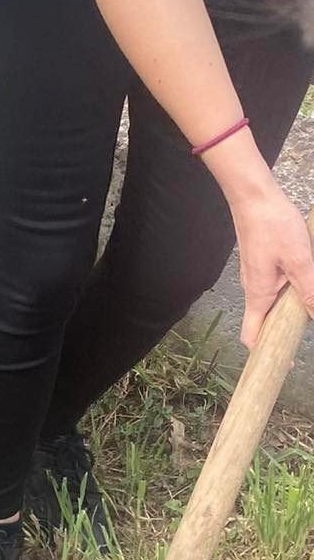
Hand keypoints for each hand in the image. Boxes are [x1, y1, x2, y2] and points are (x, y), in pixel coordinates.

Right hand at [230, 182, 313, 346]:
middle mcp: (254, 289)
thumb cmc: (273, 226)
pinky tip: (304, 278)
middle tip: (304, 331)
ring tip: (309, 305)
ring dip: (290, 308)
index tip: (282, 360)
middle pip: (264, 322)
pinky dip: (290, 290)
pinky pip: (275, 286)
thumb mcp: (299, 260)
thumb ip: (309, 291)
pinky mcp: (262, 265)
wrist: (255, 198)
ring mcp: (257, 277)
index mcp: (259, 294)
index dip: (264, 352)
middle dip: (283, 331)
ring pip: (272, 303)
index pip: (252, 335)